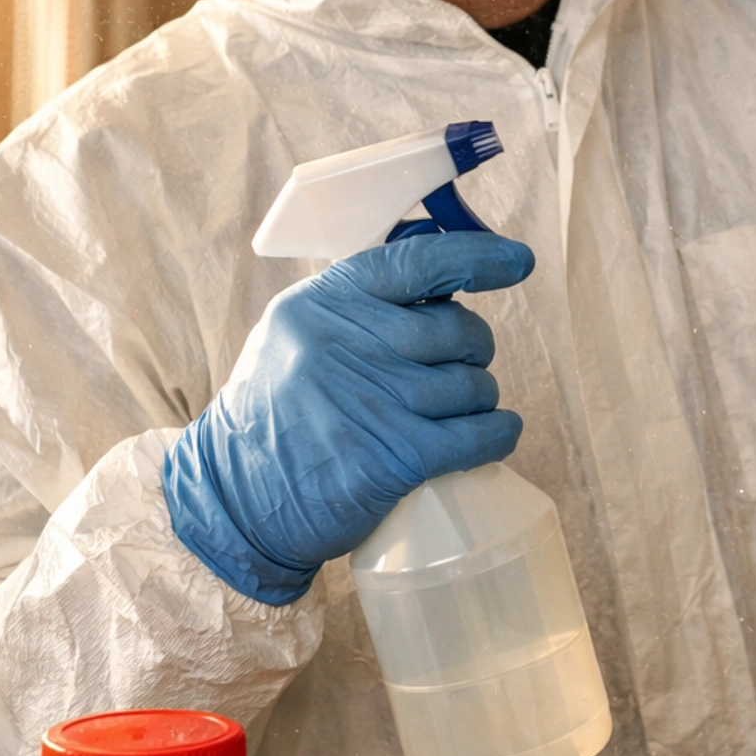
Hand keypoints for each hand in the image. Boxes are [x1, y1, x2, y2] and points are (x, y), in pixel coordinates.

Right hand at [164, 234, 534, 603]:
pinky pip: (478, 436)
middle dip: (473, 350)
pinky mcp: (391, 459)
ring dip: (480, 398)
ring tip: (456, 410)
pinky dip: (499, 433)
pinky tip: (497, 433)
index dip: (477, 256)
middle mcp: (346, 344)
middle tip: (460, 368)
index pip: (417, 262)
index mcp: (324, 302)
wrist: (238, 499)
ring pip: (473, 386)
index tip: (517, 261)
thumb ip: (360, 299)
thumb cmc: (280, 410)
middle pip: (457, 330)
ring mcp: (370, 402)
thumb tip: (441, 259)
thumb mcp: (299, 332)